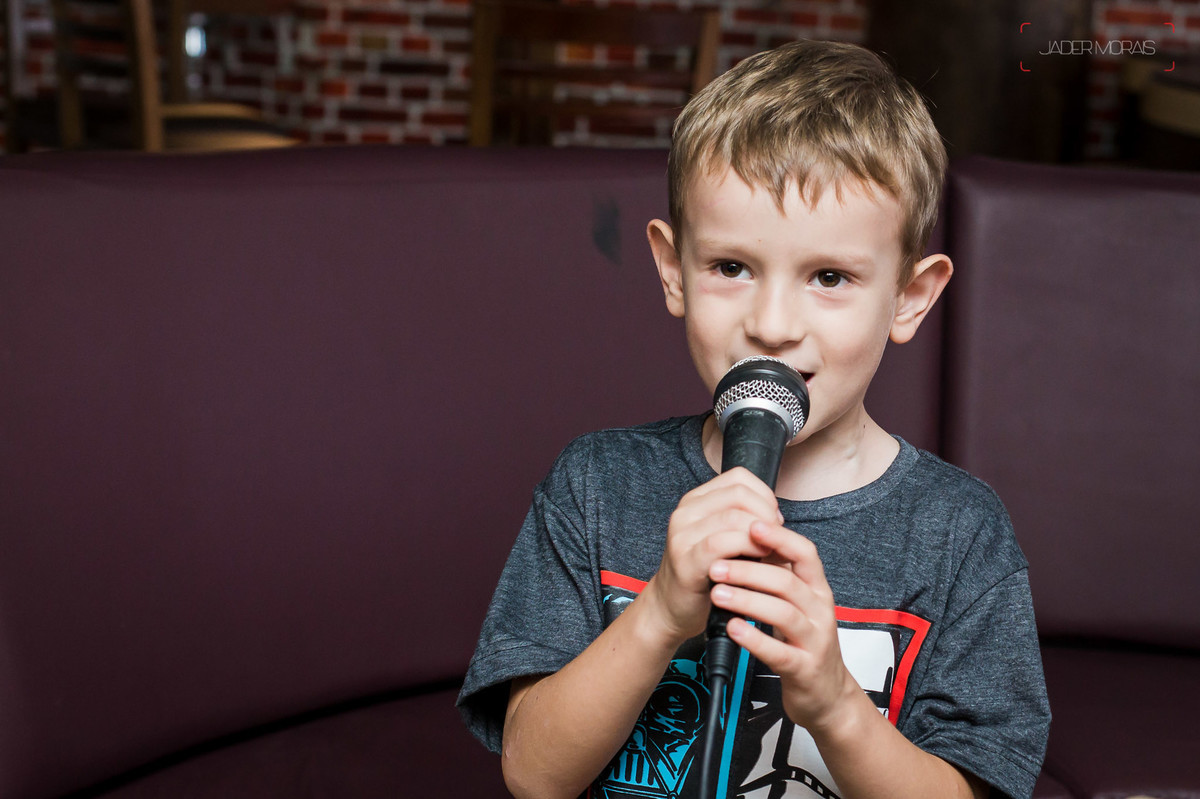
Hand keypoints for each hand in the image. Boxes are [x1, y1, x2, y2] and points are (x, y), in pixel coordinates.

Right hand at [642, 468, 782, 644]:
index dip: (764, 496)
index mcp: (696, 500)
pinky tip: (755, 564)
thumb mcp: (726, 538)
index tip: (773, 521)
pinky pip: (722, 544)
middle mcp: (686, 511)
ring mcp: (682, 534)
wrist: (674, 607)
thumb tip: (778, 518)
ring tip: (769, 554)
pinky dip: (747, 550)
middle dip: (766, 516)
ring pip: (734, 517)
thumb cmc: (708, 573)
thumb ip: (747, 521)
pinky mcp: (685, 560)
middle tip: (776, 540)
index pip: (739, 478)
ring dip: (760, 535)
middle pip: (739, 495)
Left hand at [707, 521, 858, 733]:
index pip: (804, 553)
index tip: (750, 524)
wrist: (827, 694)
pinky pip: (780, 652)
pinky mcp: (805, 668)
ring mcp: (815, 640)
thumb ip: (780, 574)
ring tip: (718, 594)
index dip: (779, 537)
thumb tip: (749, 537)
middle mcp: (819, 610)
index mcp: (816, 589)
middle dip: (749, 570)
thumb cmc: (804, 641)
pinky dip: (754, 639)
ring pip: (784, 613)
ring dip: (747, 600)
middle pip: (787, 581)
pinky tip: (732, 629)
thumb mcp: (798, 602)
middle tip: (716, 566)